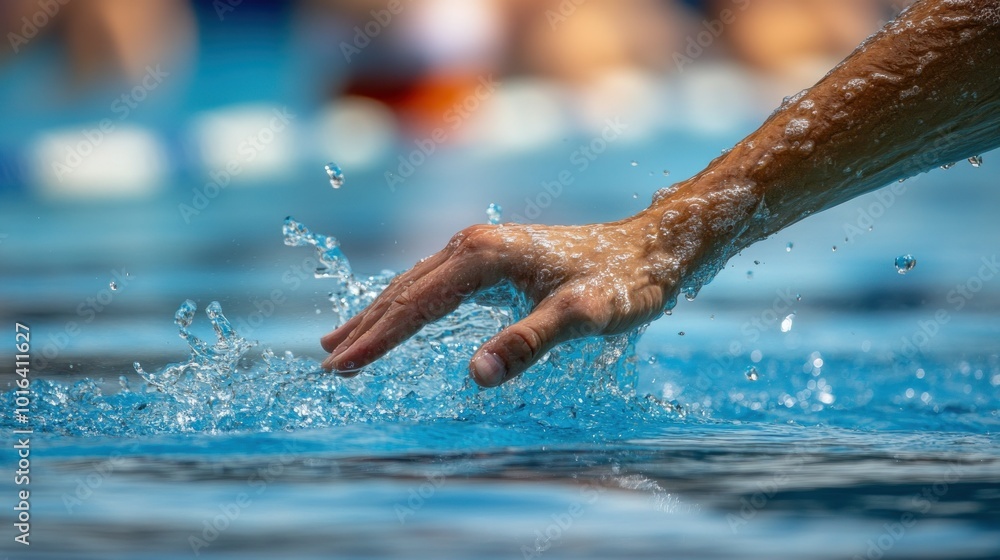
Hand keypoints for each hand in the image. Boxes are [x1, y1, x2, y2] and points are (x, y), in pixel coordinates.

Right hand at [320, 210, 695, 386]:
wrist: (652, 247)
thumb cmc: (623, 283)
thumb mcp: (583, 317)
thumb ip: (530, 343)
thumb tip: (476, 375)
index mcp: (483, 256)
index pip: (415, 305)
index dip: (376, 340)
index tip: (340, 369)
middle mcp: (473, 244)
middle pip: (405, 291)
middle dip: (365, 329)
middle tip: (328, 365)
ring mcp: (480, 246)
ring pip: (414, 284)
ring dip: (377, 314)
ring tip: (337, 340)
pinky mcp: (491, 255)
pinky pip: (432, 281)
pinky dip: (404, 303)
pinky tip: (395, 314)